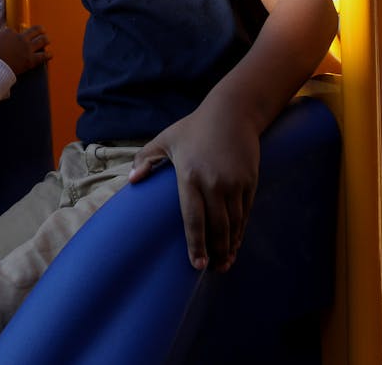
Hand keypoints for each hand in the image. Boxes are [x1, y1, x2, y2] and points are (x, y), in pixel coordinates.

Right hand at [0, 24, 49, 74]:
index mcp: (9, 32)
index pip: (15, 31)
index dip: (15, 34)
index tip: (15, 37)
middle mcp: (20, 38)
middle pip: (34, 30)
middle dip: (39, 30)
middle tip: (42, 30)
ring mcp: (27, 48)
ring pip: (42, 40)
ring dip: (45, 40)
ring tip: (47, 40)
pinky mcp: (31, 60)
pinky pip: (43, 56)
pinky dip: (48, 55)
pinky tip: (50, 54)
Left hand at [129, 109, 258, 272]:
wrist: (233, 112)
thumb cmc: (195, 126)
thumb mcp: (166, 138)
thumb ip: (146, 159)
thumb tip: (132, 181)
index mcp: (189, 176)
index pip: (193, 218)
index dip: (196, 244)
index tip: (197, 265)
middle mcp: (213, 183)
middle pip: (216, 227)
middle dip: (214, 251)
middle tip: (211, 268)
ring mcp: (234, 183)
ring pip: (233, 223)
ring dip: (230, 245)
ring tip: (225, 262)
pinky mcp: (249, 181)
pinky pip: (245, 213)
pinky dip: (241, 230)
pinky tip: (235, 242)